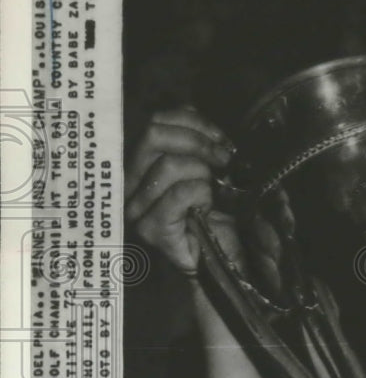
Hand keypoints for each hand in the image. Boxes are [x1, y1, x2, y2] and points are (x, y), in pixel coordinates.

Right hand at [125, 106, 236, 271]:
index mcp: (142, 163)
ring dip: (202, 173)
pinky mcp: (151, 228)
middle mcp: (130, 182)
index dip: (193, 122)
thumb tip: (208, 128)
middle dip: (198, 143)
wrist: (222, 257)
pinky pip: (178, 195)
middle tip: (223, 161)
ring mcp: (136, 207)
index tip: (221, 139)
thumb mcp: (208, 167)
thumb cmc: (215, 212)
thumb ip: (199, 143)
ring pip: (168, 165)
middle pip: (153, 135)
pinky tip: (207, 207)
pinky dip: (201, 195)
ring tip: (213, 190)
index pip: (156, 120)